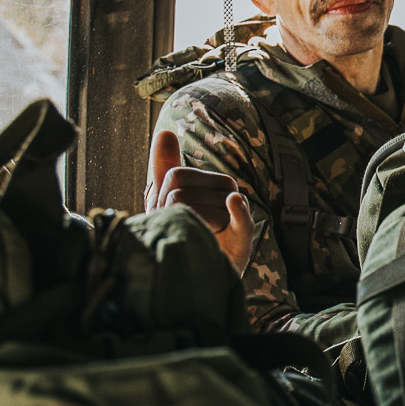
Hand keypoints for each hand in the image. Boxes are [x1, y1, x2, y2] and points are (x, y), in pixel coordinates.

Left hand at [147, 129, 252, 268]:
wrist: (201, 274)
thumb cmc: (187, 232)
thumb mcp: (170, 198)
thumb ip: (167, 165)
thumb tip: (166, 131)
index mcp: (213, 182)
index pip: (175, 177)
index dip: (162, 199)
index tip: (170, 214)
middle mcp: (228, 193)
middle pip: (179, 194)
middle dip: (169, 216)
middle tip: (180, 231)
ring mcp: (237, 214)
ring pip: (193, 210)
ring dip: (182, 230)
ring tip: (192, 240)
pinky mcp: (242, 238)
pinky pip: (242, 219)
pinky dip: (238, 210)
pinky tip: (235, 201)